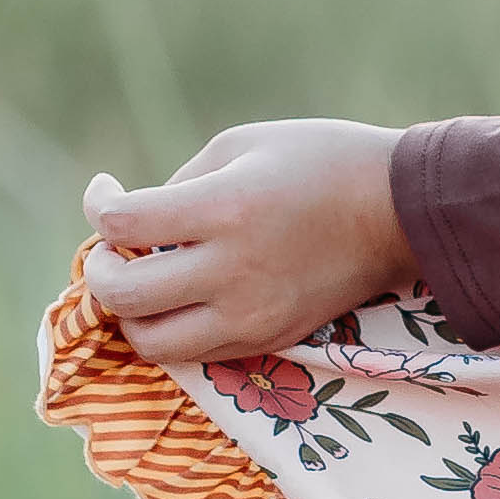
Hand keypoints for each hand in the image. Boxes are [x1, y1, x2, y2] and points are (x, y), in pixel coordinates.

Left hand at [79, 121, 413, 365]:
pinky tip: (186, 296)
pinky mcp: (271, 339)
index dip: (97, 204)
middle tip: (114, 247)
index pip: (121, 224)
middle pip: (122, 295)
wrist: (401, 212)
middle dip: (100, 268)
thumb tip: (134, 224)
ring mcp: (253, 315)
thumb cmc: (320, 161)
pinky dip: (174, 328)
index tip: (107, 192)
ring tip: (146, 280)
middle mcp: (234, 272)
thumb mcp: (241, 145)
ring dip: (132, 312)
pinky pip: (196, 354)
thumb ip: (177, 185)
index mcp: (225, 209)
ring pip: (151, 342)